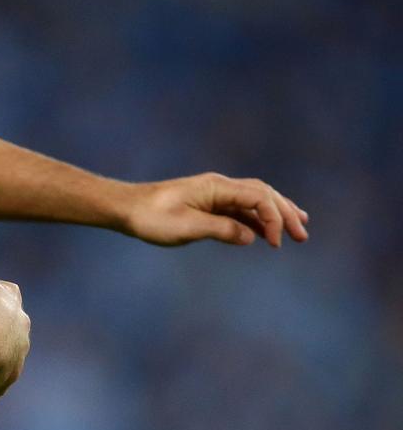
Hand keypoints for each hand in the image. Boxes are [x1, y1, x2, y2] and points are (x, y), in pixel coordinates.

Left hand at [125, 173, 309, 246]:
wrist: (127, 209)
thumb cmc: (152, 217)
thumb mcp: (186, 227)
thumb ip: (221, 230)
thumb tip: (251, 237)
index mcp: (217, 187)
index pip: (258, 197)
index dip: (273, 218)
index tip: (275, 243)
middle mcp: (220, 186)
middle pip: (263, 194)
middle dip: (285, 213)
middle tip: (303, 235)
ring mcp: (214, 194)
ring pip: (255, 200)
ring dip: (276, 214)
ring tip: (298, 229)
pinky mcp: (208, 204)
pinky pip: (240, 209)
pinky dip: (257, 219)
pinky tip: (265, 232)